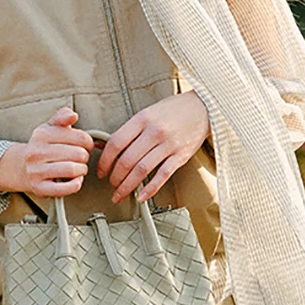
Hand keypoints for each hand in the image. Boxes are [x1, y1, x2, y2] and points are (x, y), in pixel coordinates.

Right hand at [0, 107, 94, 199]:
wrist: (23, 167)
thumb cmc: (44, 146)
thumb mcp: (51, 127)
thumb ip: (63, 116)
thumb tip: (73, 115)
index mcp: (42, 134)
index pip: (80, 137)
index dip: (88, 142)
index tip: (85, 146)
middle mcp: (36, 152)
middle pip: (79, 154)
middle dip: (85, 157)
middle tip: (81, 158)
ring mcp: (35, 171)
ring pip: (73, 170)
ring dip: (82, 170)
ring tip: (79, 168)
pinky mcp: (39, 188)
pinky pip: (66, 188)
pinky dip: (76, 184)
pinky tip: (75, 180)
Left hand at [96, 91, 210, 203]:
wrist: (203, 108)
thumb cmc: (174, 110)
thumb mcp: (147, 113)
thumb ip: (129, 130)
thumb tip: (104, 146)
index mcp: (142, 119)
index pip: (116, 143)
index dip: (105, 160)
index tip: (101, 171)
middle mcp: (155, 131)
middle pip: (127, 160)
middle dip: (115, 177)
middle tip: (111, 185)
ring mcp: (169, 145)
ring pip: (142, 170)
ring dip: (127, 186)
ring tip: (120, 193)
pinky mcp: (181, 156)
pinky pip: (162, 176)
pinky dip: (150, 189)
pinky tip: (141, 196)